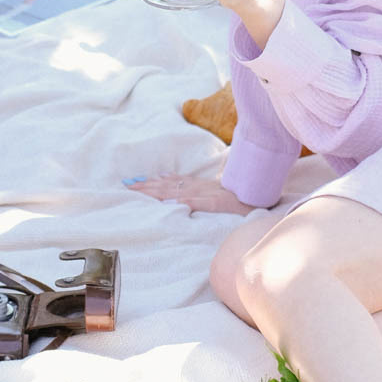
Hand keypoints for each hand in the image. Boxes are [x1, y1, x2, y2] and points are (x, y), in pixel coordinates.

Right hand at [125, 173, 251, 215]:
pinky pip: (182, 179)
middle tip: (126, 186)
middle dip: (144, 186)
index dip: (148, 193)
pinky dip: (170, 177)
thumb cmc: (239, 204)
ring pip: (170, 182)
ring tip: (136, 180)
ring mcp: (198, 185)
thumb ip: (198, 203)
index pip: (165, 193)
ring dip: (152, 182)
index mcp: (194, 194)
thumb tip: (175, 201)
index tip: (131, 191)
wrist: (256, 191)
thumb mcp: (219, 206)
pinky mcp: (205, 184)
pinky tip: (162, 176)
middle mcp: (193, 188)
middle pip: (164, 186)